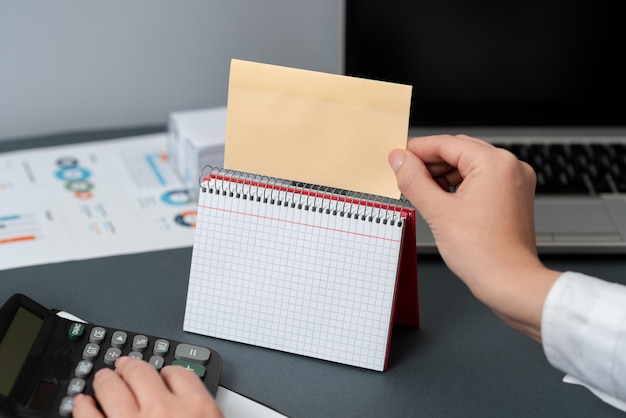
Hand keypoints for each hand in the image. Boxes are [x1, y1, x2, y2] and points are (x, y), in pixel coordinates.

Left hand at [72, 357, 223, 417]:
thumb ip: (202, 413)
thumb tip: (195, 408)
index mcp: (198, 408)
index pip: (180, 374)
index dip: (169, 370)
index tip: (164, 372)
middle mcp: (164, 410)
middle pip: (143, 373)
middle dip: (130, 366)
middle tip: (124, 364)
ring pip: (113, 389)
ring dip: (105, 380)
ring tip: (102, 376)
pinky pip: (89, 416)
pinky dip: (83, 407)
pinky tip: (81, 402)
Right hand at [388, 134, 560, 341]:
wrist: (510, 283)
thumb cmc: (485, 253)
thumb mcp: (437, 211)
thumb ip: (413, 180)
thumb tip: (399, 159)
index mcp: (495, 163)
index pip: (447, 143)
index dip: (418, 150)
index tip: (399, 157)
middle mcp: (509, 167)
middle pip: (459, 152)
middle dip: (430, 164)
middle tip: (405, 176)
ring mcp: (514, 182)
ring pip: (468, 166)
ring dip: (443, 175)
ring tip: (421, 192)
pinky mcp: (513, 197)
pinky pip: (480, 180)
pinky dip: (458, 186)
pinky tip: (440, 200)